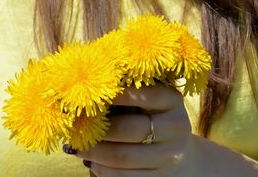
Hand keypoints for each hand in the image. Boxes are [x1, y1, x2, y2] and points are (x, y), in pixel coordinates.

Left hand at [73, 83, 197, 175]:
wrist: (181, 153)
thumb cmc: (155, 118)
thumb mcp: (152, 101)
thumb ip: (130, 93)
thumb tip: (89, 89)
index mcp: (172, 100)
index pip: (142, 94)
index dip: (115, 95)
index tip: (90, 93)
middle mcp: (175, 126)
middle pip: (129, 128)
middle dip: (97, 129)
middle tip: (75, 126)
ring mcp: (170, 155)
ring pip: (123, 156)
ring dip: (94, 152)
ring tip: (76, 147)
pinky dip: (103, 170)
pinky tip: (91, 162)